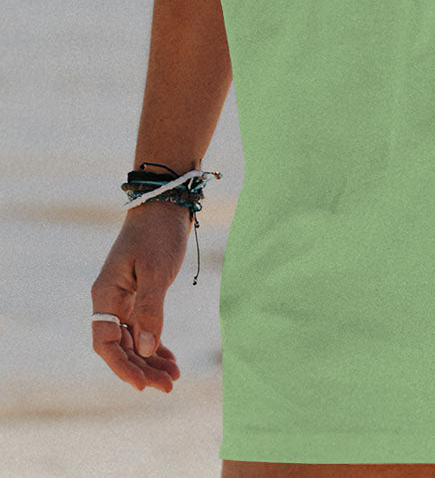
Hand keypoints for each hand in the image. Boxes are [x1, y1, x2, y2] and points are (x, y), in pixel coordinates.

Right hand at [90, 200, 192, 391]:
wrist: (166, 203)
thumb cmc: (158, 234)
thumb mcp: (156, 272)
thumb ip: (151, 310)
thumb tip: (147, 349)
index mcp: (106, 295)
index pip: (106, 343)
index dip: (122, 366)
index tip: (143, 384)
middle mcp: (111, 300)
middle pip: (121, 346)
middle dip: (142, 368)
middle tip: (169, 386)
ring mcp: (125, 298)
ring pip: (133, 340)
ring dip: (151, 360)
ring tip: (174, 378)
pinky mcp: (140, 294)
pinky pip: (143, 328)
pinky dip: (155, 344)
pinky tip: (169, 359)